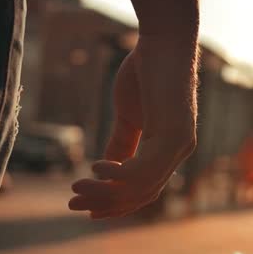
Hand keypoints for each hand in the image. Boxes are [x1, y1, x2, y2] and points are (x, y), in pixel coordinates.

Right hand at [69, 35, 197, 218]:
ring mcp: (180, 144)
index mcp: (169, 149)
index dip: (117, 204)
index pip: (146, 189)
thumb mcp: (129, 116)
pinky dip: (118, 175)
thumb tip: (105, 169)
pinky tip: (95, 168)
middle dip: (106, 204)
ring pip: (141, 186)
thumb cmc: (147, 73)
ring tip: (76, 187)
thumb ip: (121, 143)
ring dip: (105, 192)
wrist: (164, 42)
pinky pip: (144, 169)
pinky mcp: (175, 134)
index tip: (89, 211)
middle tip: (72, 204)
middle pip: (142, 193)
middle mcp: (180, 151)